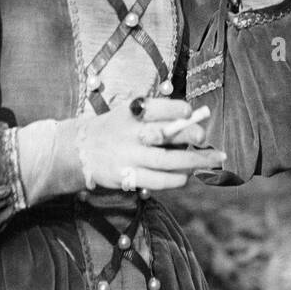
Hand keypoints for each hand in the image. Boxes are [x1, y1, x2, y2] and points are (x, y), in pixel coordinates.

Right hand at [77, 99, 224, 192]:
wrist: (79, 150)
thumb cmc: (114, 128)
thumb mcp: (128, 113)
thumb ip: (156, 116)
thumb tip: (192, 120)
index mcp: (131, 113)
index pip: (157, 108)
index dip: (176, 109)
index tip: (190, 112)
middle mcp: (130, 134)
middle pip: (165, 134)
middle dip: (189, 135)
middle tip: (205, 137)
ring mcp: (128, 157)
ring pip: (166, 161)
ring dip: (192, 161)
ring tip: (211, 161)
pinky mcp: (126, 178)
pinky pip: (156, 181)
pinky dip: (175, 179)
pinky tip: (187, 176)